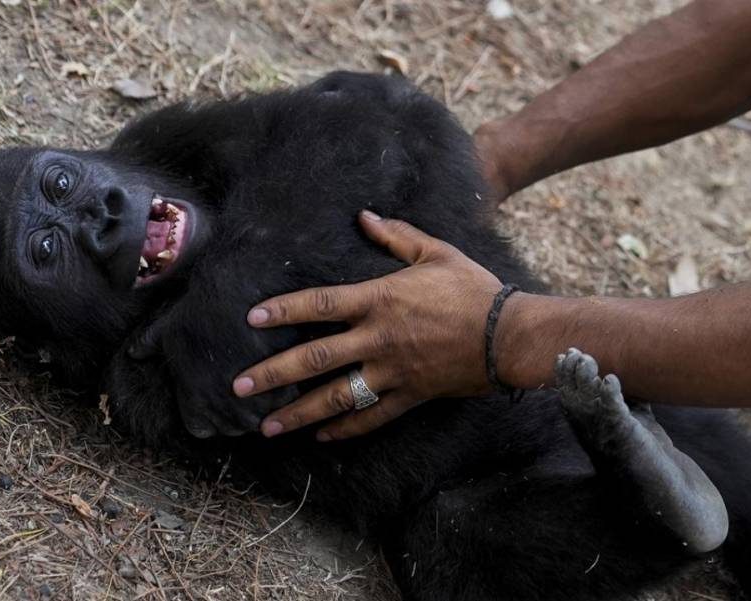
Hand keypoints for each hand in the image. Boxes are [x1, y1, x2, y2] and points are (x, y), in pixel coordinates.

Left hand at [233, 210, 502, 440]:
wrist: (512, 335)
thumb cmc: (473, 289)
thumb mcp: (436, 251)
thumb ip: (396, 235)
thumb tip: (365, 216)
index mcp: (379, 299)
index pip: (319, 304)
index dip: (284, 310)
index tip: (251, 318)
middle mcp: (377, 338)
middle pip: (314, 359)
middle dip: (273, 374)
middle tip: (238, 387)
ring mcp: (392, 372)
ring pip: (336, 397)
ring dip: (298, 413)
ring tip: (266, 426)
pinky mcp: (409, 396)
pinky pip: (372, 417)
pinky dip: (345, 428)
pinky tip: (321, 436)